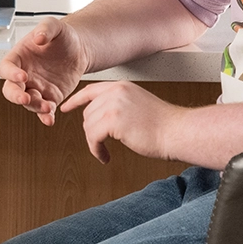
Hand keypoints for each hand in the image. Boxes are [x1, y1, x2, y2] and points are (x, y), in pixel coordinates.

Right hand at [0, 17, 90, 125]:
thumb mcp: (55, 26)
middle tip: (25, 98)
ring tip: (45, 107)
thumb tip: (38, 38)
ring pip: (28, 102)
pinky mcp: (50, 97)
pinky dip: (46, 116)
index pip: (6, 68)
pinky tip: (50, 119)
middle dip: (16, 96)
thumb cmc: (63, 37)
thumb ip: (46, 29)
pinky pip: (44, 110)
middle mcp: (24, 75)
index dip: (11, 74)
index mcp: (19, 57)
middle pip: (11, 90)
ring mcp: (36, 88)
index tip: (23, 76)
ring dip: (34, 107)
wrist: (79, 50)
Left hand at [60, 81, 182, 163]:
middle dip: (91, 132)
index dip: (76, 100)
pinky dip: (96, 150)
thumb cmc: (163, 125)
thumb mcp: (138, 105)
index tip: (65, 108)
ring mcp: (114, 105)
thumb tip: (100, 117)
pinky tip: (105, 156)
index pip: (91, 90)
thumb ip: (119, 105)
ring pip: (88, 126)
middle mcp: (116, 92)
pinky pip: (93, 137)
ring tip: (105, 151)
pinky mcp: (113, 120)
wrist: (177, 132)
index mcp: (122, 86)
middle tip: (101, 145)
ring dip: (94, 143)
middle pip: (88, 113)